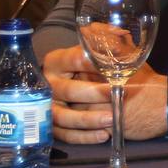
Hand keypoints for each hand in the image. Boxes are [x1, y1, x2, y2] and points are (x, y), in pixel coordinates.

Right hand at [42, 46, 166, 143]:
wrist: (118, 94)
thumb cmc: (112, 69)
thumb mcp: (113, 51)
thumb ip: (108, 40)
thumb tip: (112, 31)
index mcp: (58, 60)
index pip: (72, 59)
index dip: (91, 63)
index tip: (110, 69)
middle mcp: (49, 84)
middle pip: (66, 90)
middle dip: (92, 94)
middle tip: (114, 95)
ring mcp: (50, 107)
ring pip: (62, 117)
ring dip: (87, 120)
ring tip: (111, 120)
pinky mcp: (57, 127)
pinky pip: (66, 135)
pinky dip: (84, 136)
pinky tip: (104, 135)